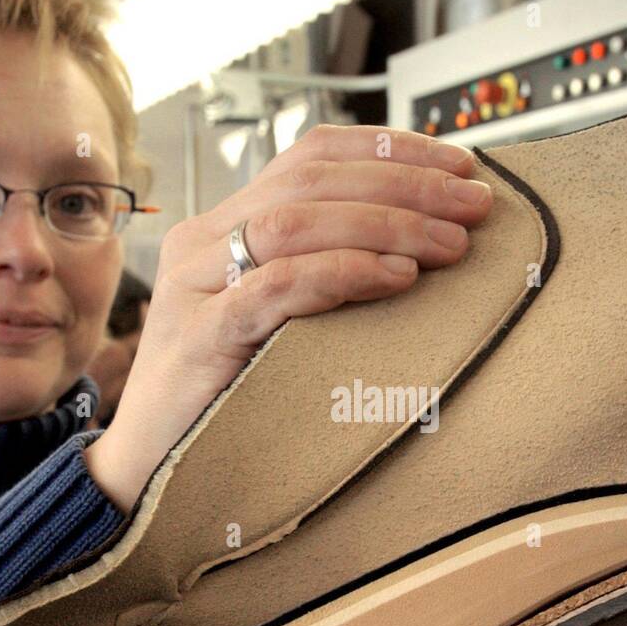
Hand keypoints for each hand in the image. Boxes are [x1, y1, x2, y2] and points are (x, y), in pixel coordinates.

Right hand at [85, 125, 492, 511]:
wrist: (150, 475)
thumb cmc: (226, 400)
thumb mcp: (278, 322)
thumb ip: (322, 277)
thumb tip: (419, 252)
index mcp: (224, 227)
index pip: (311, 156)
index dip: (389, 150)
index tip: (461, 165)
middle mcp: (203, 242)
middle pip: (312, 180)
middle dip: (406, 183)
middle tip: (476, 204)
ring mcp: (196, 287)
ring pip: (296, 223)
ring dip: (387, 224)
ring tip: (451, 244)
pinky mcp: (199, 338)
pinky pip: (274, 287)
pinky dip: (343, 273)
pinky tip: (398, 278)